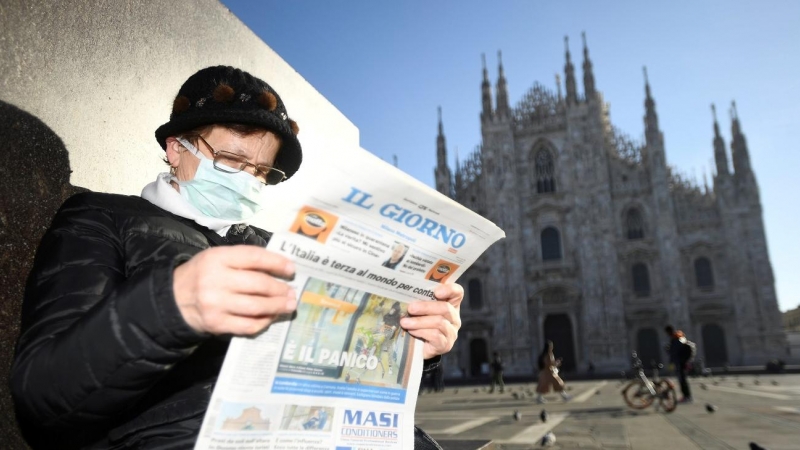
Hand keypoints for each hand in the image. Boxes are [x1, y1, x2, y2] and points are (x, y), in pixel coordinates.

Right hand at [173, 246, 296, 335]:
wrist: (173, 299)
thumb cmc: (202, 274)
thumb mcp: (217, 258)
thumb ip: (243, 260)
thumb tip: (279, 267)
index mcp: (217, 258)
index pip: (254, 257)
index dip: (276, 263)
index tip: (291, 269)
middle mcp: (215, 280)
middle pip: (258, 284)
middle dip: (280, 289)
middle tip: (291, 292)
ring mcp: (215, 304)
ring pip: (256, 306)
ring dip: (277, 306)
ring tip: (288, 304)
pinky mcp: (217, 324)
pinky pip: (248, 325)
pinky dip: (264, 322)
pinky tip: (270, 317)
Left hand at [400, 282, 462, 358]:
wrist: (419, 348)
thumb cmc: (420, 324)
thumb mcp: (421, 310)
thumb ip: (419, 301)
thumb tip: (405, 294)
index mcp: (450, 305)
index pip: (457, 292)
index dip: (450, 290)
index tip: (436, 292)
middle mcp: (454, 318)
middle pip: (445, 308)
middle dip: (426, 307)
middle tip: (410, 308)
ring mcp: (451, 332)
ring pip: (439, 322)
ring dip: (419, 321)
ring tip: (404, 322)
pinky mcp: (445, 345)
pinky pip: (435, 335)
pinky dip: (421, 332)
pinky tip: (411, 331)